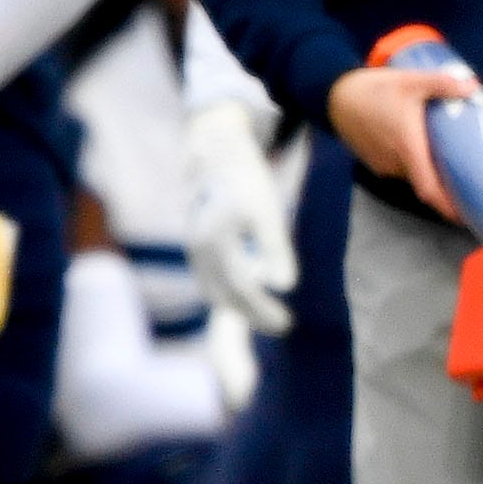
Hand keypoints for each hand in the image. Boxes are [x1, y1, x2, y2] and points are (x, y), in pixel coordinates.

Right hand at [182, 101, 296, 333]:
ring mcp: (196, 253)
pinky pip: (214, 285)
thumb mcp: (268, 210)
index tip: (287, 325)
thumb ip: (275, 248)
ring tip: (266, 328)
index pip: (240, 292)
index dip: (262, 313)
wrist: (215, 152)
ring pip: (217, 295)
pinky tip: (248, 310)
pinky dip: (230, 302)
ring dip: (238, 316)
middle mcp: (200, 253)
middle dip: (250, 322)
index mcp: (217, 244)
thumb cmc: (248, 179)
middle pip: (225, 300)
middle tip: (282, 331)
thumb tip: (284, 286)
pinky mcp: (200, 252)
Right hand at [326, 65, 467, 224]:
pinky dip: (412, 163)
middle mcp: (394, 164)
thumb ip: (442, 84)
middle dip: (444, 185)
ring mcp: (381, 164)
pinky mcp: (373, 160)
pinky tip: (421, 150)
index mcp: (408, 150)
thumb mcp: (411, 81)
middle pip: (424, 183)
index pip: (429, 190)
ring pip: (411, 174)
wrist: (334, 95)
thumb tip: (473, 87)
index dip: (447, 207)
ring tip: (447, 161)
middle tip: (467, 181)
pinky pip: (398, 168)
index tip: (466, 215)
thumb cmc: (373, 90)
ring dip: (426, 170)